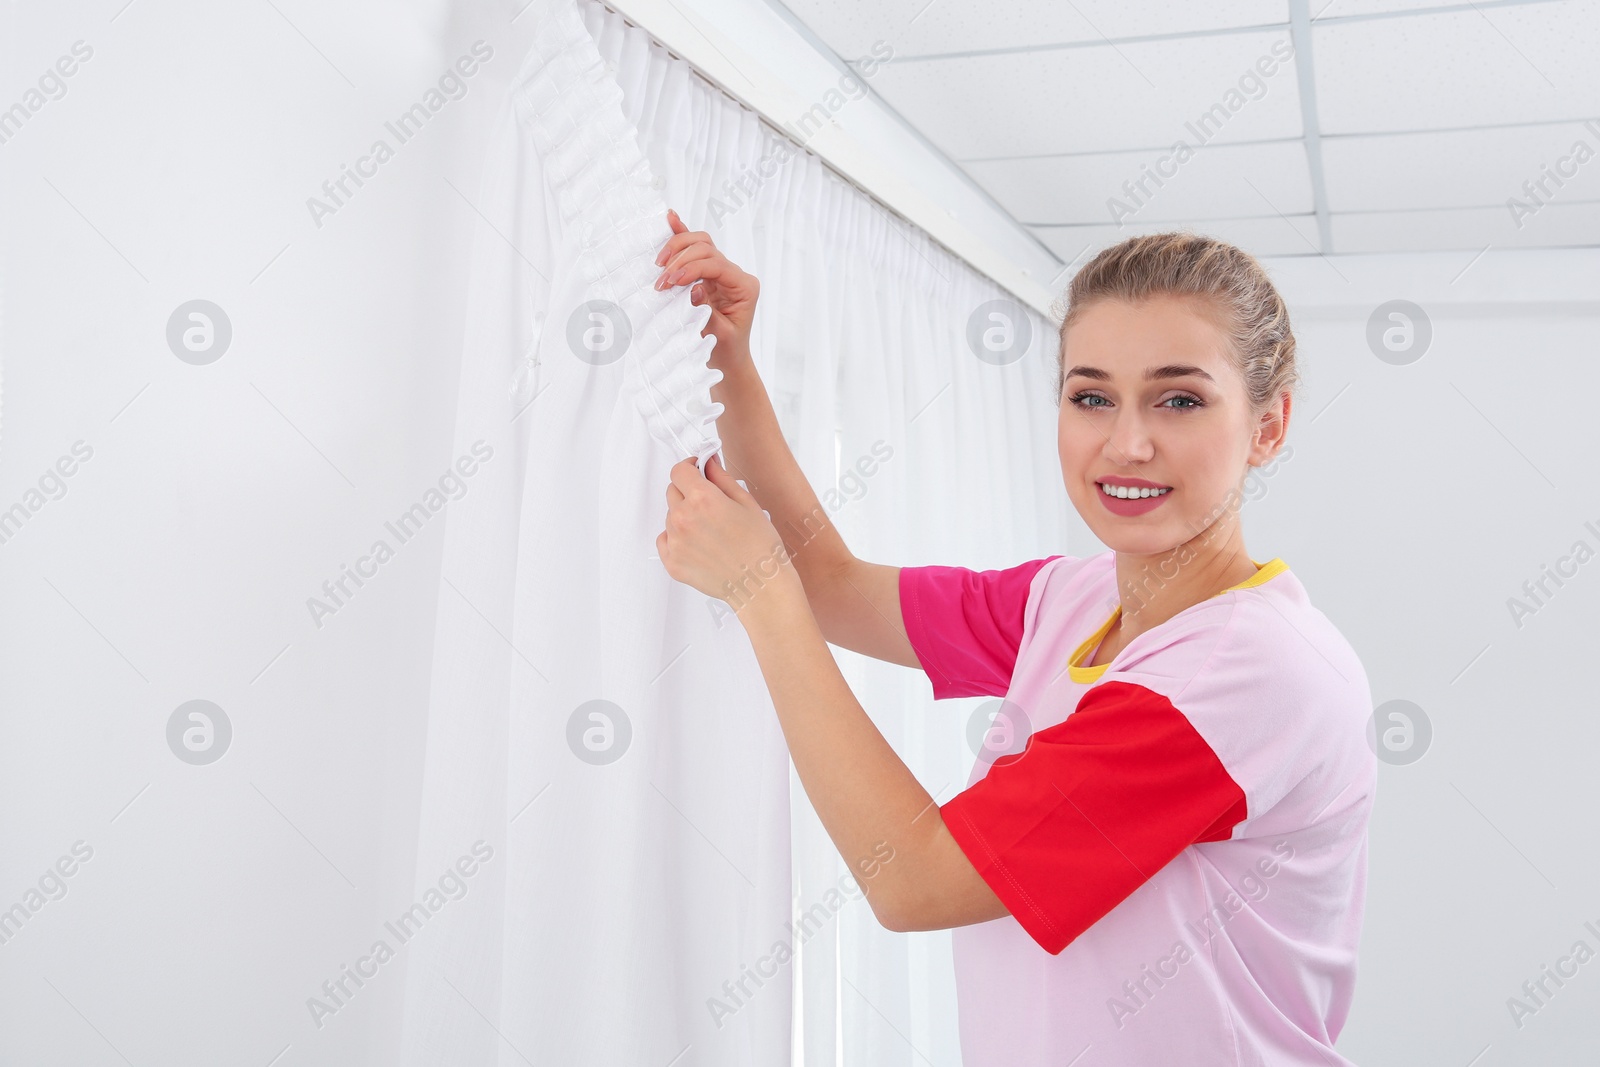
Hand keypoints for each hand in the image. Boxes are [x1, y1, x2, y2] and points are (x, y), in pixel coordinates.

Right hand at [654, 208, 758, 365]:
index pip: (716, 265)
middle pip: (707, 249)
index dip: (691, 268)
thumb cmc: (727, 348)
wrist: (729, 358)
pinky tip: (671, 218)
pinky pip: (696, 249)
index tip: (671, 281)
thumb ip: (707, 311)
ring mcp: (722, 272)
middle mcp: (735, 275)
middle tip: (661, 282)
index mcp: (745, 286)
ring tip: (660, 264)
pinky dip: (682, 235)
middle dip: (680, 260)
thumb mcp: (719, 335)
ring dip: (678, 249)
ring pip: (701, 244)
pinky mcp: (708, 273)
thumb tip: (694, 289)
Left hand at [657, 453, 797, 612]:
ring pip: (670, 517)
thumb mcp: (746, 502)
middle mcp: (683, 519)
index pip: (679, 471)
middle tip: (710, 505)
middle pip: (672, 491)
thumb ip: (721, 478)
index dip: (689, 467)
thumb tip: (707, 462)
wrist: (761, 585)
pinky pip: (665, 540)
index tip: (697, 471)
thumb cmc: (760, 546)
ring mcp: (675, 543)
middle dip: (688, 491)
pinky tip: (700, 544)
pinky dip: (677, 538)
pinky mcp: (673, 563)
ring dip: (684, 516)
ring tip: (711, 531)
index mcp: (702, 499)